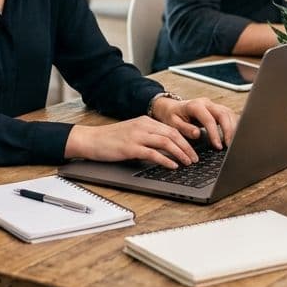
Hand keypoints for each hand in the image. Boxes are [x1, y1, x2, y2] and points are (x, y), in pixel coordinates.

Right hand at [65, 116, 197, 168]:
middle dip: (187, 147)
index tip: (193, 150)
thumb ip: (148, 136)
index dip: (185, 139)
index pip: (171, 129)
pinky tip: (173, 165)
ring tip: (188, 162)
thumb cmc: (110, 139)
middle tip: (195, 158)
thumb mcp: (132, 132)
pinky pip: (153, 153)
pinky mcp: (130, 148)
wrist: (90, 139)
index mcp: (145, 121)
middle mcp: (143, 126)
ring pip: (166, 142)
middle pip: (172, 134)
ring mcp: (137, 136)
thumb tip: (165, 148)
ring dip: (180, 153)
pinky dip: (166, 160)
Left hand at [151, 96, 236, 150]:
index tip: (218, 146)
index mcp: (194, 105)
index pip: (209, 119)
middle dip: (229, 130)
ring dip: (233, 127)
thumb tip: (197, 134)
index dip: (215, 133)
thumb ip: (185, 128)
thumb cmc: (172, 116)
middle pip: (223, 114)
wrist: (171, 107)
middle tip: (229, 145)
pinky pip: (228, 114)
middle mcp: (205, 103)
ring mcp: (212, 105)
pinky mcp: (216, 109)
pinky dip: (233, 124)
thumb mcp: (173, 124)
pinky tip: (233, 135)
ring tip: (233, 142)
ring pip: (228, 113)